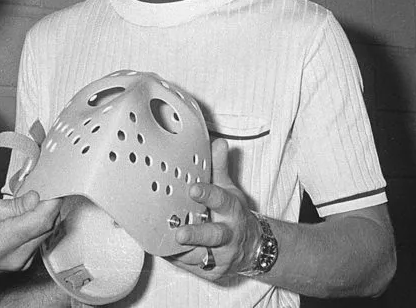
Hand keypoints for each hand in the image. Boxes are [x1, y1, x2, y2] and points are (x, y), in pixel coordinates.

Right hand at [0, 192, 60, 275]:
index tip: (56, 186)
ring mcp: (18, 265)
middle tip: (44, 187)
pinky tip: (27, 215)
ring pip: (44, 235)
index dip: (52, 200)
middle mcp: (14, 258)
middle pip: (47, 228)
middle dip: (48, 206)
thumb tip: (35, 198)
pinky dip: (37, 226)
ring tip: (31, 199)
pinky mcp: (20, 265)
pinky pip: (37, 242)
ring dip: (43, 216)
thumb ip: (12, 205)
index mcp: (1, 241)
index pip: (41, 220)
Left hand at [166, 138, 261, 280]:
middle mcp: (229, 234)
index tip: (193, 189)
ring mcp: (222, 256)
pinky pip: (191, 267)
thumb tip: (218, 142)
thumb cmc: (233, 214)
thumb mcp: (229, 189)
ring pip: (200, 255)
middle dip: (196, 234)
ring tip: (162, 241)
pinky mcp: (214, 272)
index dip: (208, 194)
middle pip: (214, 235)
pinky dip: (176, 259)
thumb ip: (219, 168)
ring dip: (181, 250)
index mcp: (231, 210)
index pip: (221, 200)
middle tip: (179, 232)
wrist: (253, 247)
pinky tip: (163, 249)